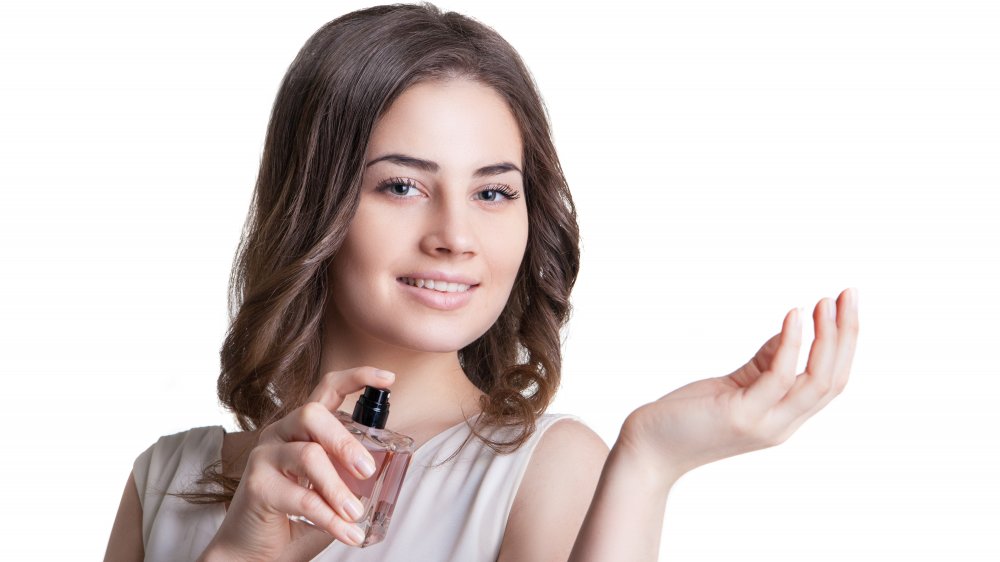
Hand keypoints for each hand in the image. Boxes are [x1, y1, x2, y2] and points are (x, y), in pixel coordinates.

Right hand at [199, 366, 394, 561]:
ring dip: (338, 488)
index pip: (327, 388)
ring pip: (308, 456)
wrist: (251, 549)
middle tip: (367, 471)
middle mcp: (280, 432)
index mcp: (302, 427)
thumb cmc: (294, 515)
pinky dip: (330, 518)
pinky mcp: (256, 486)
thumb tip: (389, 472)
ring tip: (355, 514)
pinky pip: (302, 498)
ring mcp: (264, 456)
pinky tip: (347, 532)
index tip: (389, 379)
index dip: (358, 377)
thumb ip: (350, 474)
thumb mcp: (329, 487)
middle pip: (313, 415)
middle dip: (345, 442)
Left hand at [618, 288, 858, 481]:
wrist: (649, 450)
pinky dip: (792, 344)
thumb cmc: (688, 415)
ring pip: (817, 381)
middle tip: (850, 294)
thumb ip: (765, 361)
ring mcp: (764, 424)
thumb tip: (793, 327)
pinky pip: (779, 377)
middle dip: (847, 334)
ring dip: (828, 337)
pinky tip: (793, 316)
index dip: (844, 343)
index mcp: (784, 418)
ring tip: (826, 301)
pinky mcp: (741, 417)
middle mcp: (782, 426)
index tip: (845, 304)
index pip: (832, 382)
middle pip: (834, 380)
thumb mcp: (735, 384)